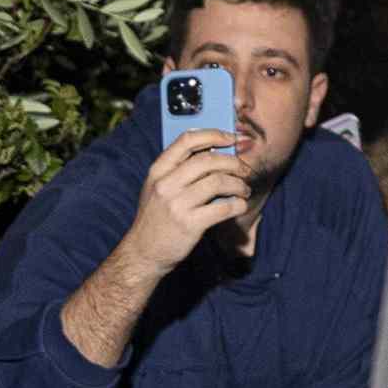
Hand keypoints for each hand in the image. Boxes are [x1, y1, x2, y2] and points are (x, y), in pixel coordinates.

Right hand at [124, 128, 251, 274]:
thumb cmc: (156, 218)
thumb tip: (214, 153)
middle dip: (233, 163)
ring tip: (243, 190)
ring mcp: (176, 204)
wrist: (143, 252)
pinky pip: (224, 207)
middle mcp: (165, 185)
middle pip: (208, 160)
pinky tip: (239, 205)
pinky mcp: (190, 224)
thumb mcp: (156, 189)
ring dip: (238, 185)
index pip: (186, 141)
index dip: (213, 135)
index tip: (230, 138)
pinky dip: (238, 204)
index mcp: (157, 172)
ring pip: (219, 182)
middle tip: (244, 170)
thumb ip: (178, 171)